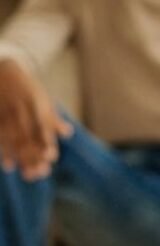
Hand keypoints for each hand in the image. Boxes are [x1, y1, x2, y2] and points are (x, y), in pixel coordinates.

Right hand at [0, 59, 71, 179]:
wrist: (1, 71)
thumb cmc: (27, 87)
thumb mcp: (43, 98)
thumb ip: (53, 118)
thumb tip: (67, 134)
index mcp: (36, 105)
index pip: (42, 127)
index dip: (46, 141)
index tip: (51, 157)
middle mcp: (21, 112)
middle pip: (28, 138)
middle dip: (35, 156)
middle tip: (42, 173)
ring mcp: (6, 116)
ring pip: (14, 141)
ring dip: (22, 159)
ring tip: (30, 175)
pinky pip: (0, 139)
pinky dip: (4, 153)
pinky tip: (9, 167)